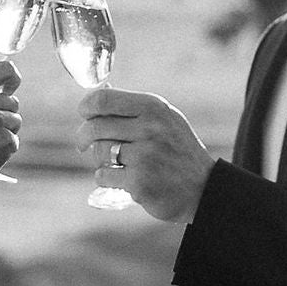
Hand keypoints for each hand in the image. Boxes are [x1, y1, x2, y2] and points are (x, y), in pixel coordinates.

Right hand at [0, 60, 20, 213]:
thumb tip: (5, 88)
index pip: (6, 68)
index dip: (13, 79)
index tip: (11, 89)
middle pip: (12, 101)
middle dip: (4, 117)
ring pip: (15, 122)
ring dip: (4, 134)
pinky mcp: (4, 138)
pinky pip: (14, 141)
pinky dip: (4, 151)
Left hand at [78, 90, 214, 223]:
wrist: (203, 189)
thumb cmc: (177, 152)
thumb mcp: (165, 120)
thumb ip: (135, 109)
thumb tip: (98, 96)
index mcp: (154, 108)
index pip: (104, 100)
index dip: (87, 106)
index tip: (84, 114)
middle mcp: (150, 129)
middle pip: (95, 127)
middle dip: (83, 136)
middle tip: (83, 144)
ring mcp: (145, 156)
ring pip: (98, 152)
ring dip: (99, 159)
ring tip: (112, 163)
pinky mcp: (139, 182)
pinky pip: (103, 176)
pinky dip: (106, 178)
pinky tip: (120, 179)